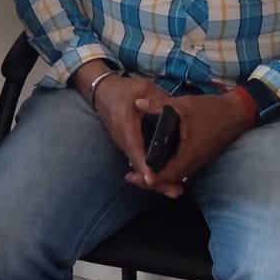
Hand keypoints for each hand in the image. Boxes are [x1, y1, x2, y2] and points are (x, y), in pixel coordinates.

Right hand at [79, 71, 172, 188]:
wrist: (102, 92)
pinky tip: (166, 181)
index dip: (143, 164)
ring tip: (174, 190)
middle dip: (155, 180)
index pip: (135, 147)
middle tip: (174, 191)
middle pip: (138, 164)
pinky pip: (139, 162)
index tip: (152, 179)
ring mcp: (123, 145)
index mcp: (126, 124)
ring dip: (155, 180)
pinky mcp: (127, 147)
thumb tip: (177, 109)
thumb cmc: (123, 89)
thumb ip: (159, 100)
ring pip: (138, 167)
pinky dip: (150, 172)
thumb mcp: (143, 88)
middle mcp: (123, 139)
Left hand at [128, 90, 254, 198]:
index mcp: (189, 153)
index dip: (149, 178)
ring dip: (158, 177)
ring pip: (175, 177)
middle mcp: (194, 162)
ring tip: (140, 172)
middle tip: (130, 177)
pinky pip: (181, 170)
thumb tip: (137, 102)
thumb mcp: (183, 104)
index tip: (133, 176)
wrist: (237, 113)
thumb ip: (158, 105)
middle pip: (169, 180)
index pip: (166, 175)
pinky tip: (157, 163)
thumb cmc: (211, 109)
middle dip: (149, 181)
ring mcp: (198, 162)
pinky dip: (168, 170)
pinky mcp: (200, 158)